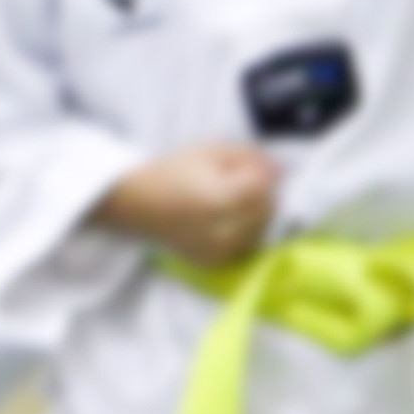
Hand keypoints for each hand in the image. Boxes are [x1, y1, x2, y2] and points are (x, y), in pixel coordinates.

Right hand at [93, 142, 278, 266]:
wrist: (131, 203)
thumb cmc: (168, 172)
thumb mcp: (206, 151)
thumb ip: (246, 156)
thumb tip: (281, 169)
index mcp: (219, 199)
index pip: (264, 188)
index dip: (262, 174)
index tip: (250, 166)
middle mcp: (223, 231)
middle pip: (267, 210)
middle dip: (261, 193)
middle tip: (238, 181)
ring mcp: (220, 251)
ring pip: (261, 231)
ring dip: (256, 213)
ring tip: (230, 199)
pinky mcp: (215, 263)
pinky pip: (246, 246)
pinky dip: (245, 232)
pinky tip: (225, 219)